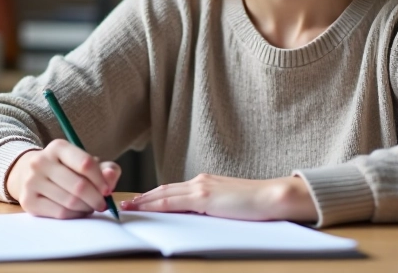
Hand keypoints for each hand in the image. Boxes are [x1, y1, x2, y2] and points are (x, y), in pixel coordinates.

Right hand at [5, 139, 120, 218]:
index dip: (101, 180)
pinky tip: (77, 211)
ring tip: (89, 207)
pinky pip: (59, 213)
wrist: (29, 174)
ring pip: (70, 202)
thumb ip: (105, 168)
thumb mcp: (84, 162)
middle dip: (96, 199)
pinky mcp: (28, 201)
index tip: (107, 191)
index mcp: (58, 147)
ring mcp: (32, 181)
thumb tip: (110, 176)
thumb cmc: (65, 169)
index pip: (86, 164)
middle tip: (102, 204)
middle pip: (79, 186)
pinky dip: (74, 215)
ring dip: (86, 208)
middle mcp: (41, 161)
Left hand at [120, 173, 318, 221]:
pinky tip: (145, 208)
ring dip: (145, 201)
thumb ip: (210, 208)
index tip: (140, 201)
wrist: (272, 197)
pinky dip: (156, 204)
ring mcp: (201, 187)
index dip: (155, 196)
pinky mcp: (204, 197)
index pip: (174, 190)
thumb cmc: (255, 205)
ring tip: (129, 207)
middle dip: (144, 198)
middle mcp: (200, 181)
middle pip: (164, 190)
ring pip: (164, 194)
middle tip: (126, 204)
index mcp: (206, 183)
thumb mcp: (227, 205)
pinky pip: (173, 202)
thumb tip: (195, 217)